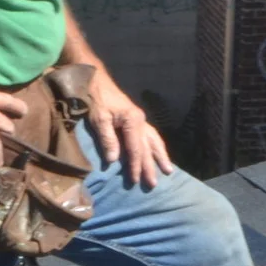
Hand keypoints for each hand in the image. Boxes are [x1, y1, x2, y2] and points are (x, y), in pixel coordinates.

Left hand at [82, 66, 171, 187]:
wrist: (96, 80)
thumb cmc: (96, 99)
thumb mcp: (99, 119)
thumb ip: (107, 139)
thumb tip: (114, 160)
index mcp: (132, 121)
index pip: (136, 149)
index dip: (136, 166)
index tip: (135, 181)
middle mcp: (140, 121)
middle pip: (148, 148)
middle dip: (151, 166)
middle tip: (154, 184)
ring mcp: (140, 120)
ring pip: (154, 141)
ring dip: (161, 156)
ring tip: (168, 171)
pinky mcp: (137, 119)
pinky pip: (151, 135)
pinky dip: (157, 146)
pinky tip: (159, 153)